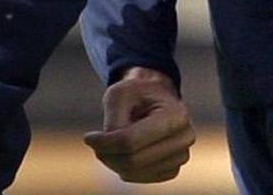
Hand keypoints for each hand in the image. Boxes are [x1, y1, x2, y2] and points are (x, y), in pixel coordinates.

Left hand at [84, 67, 194, 181]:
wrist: (155, 97)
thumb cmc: (137, 93)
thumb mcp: (118, 94)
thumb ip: (113, 121)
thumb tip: (105, 149)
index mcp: (176, 114)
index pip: (130, 142)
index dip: (104, 143)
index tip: (88, 137)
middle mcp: (184, 137)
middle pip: (133, 160)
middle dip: (107, 154)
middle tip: (97, 143)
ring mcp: (181, 156)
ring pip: (135, 172)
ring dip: (115, 161)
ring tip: (112, 144)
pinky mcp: (173, 168)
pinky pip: (141, 178)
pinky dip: (126, 169)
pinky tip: (125, 153)